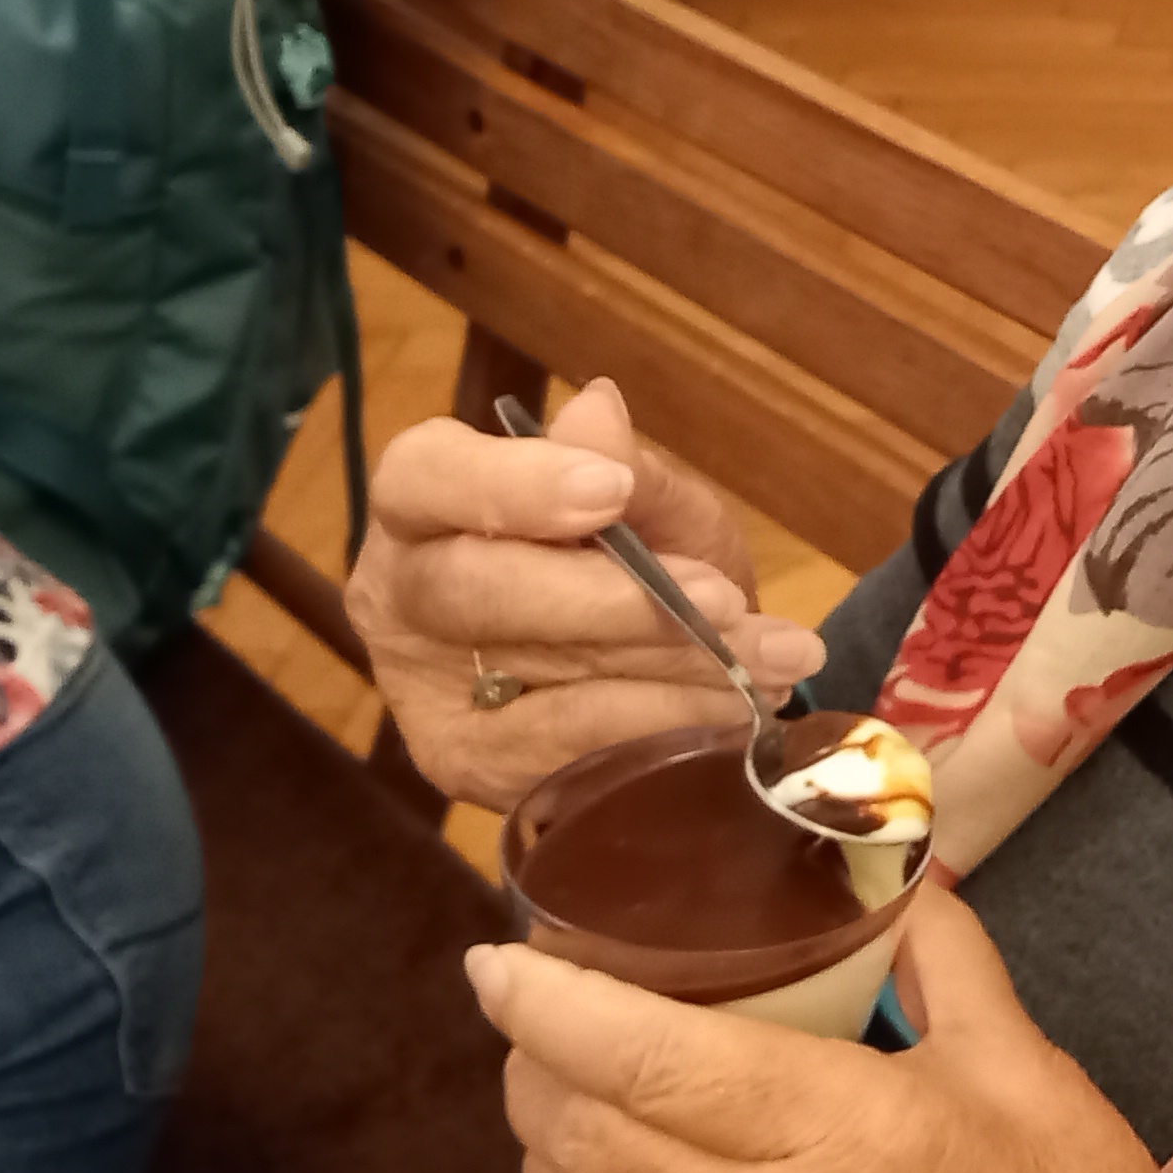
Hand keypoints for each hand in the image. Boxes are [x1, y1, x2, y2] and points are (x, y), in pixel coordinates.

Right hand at [344, 376, 826, 812]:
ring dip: (672, 671)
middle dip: (613, 600)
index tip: (613, 490)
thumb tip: (599, 410)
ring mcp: (422, 690)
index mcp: (421, 501)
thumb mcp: (651, 501)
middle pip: (476, 591)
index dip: (516, 486)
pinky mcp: (464, 763)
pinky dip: (665, 729)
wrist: (645, 659)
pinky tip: (736, 708)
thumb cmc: (634, 554)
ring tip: (772, 657)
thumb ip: (627, 466)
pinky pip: (567, 755)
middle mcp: (399, 594)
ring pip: (535, 681)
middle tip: (723, 600)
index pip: (428, 477)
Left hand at [427, 892, 1161, 1172]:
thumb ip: (944, 958)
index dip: (552, 1005)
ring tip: (554, 1096)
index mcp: (830, 1130)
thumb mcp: (1019, 1063)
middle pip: (586, 1136)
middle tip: (545, 1011)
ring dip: (536, 1152)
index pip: (646, 1059)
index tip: (499, 958)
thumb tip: (895, 870)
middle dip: (538, 1063)